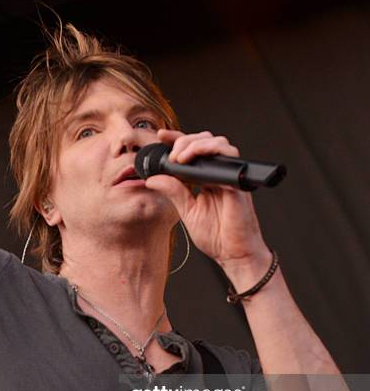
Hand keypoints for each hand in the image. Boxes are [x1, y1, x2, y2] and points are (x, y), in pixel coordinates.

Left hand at [145, 129, 270, 271]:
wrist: (234, 254)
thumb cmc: (217, 236)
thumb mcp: (188, 211)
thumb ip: (173, 192)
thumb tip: (153, 179)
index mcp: (207, 179)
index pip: (192, 151)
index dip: (178, 139)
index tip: (161, 135)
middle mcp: (219, 174)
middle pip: (205, 140)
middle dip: (185, 140)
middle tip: (172, 155)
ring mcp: (230, 177)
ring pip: (218, 143)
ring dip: (197, 144)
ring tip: (180, 158)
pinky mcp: (238, 183)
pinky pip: (229, 159)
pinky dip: (211, 154)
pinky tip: (195, 164)